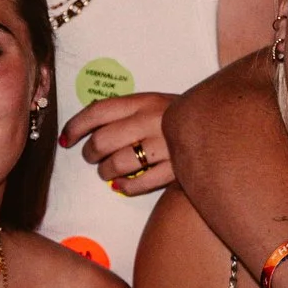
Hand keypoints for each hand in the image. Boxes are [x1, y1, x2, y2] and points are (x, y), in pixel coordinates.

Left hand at [63, 92, 177, 194]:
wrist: (222, 124)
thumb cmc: (178, 116)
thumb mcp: (153, 102)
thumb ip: (124, 111)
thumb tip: (86, 126)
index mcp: (144, 101)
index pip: (98, 111)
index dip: (75, 126)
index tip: (65, 138)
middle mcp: (152, 121)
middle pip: (103, 140)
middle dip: (90, 153)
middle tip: (92, 157)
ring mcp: (166, 146)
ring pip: (119, 164)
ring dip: (105, 172)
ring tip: (107, 172)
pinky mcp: (177, 170)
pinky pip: (141, 184)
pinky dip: (125, 187)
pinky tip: (121, 185)